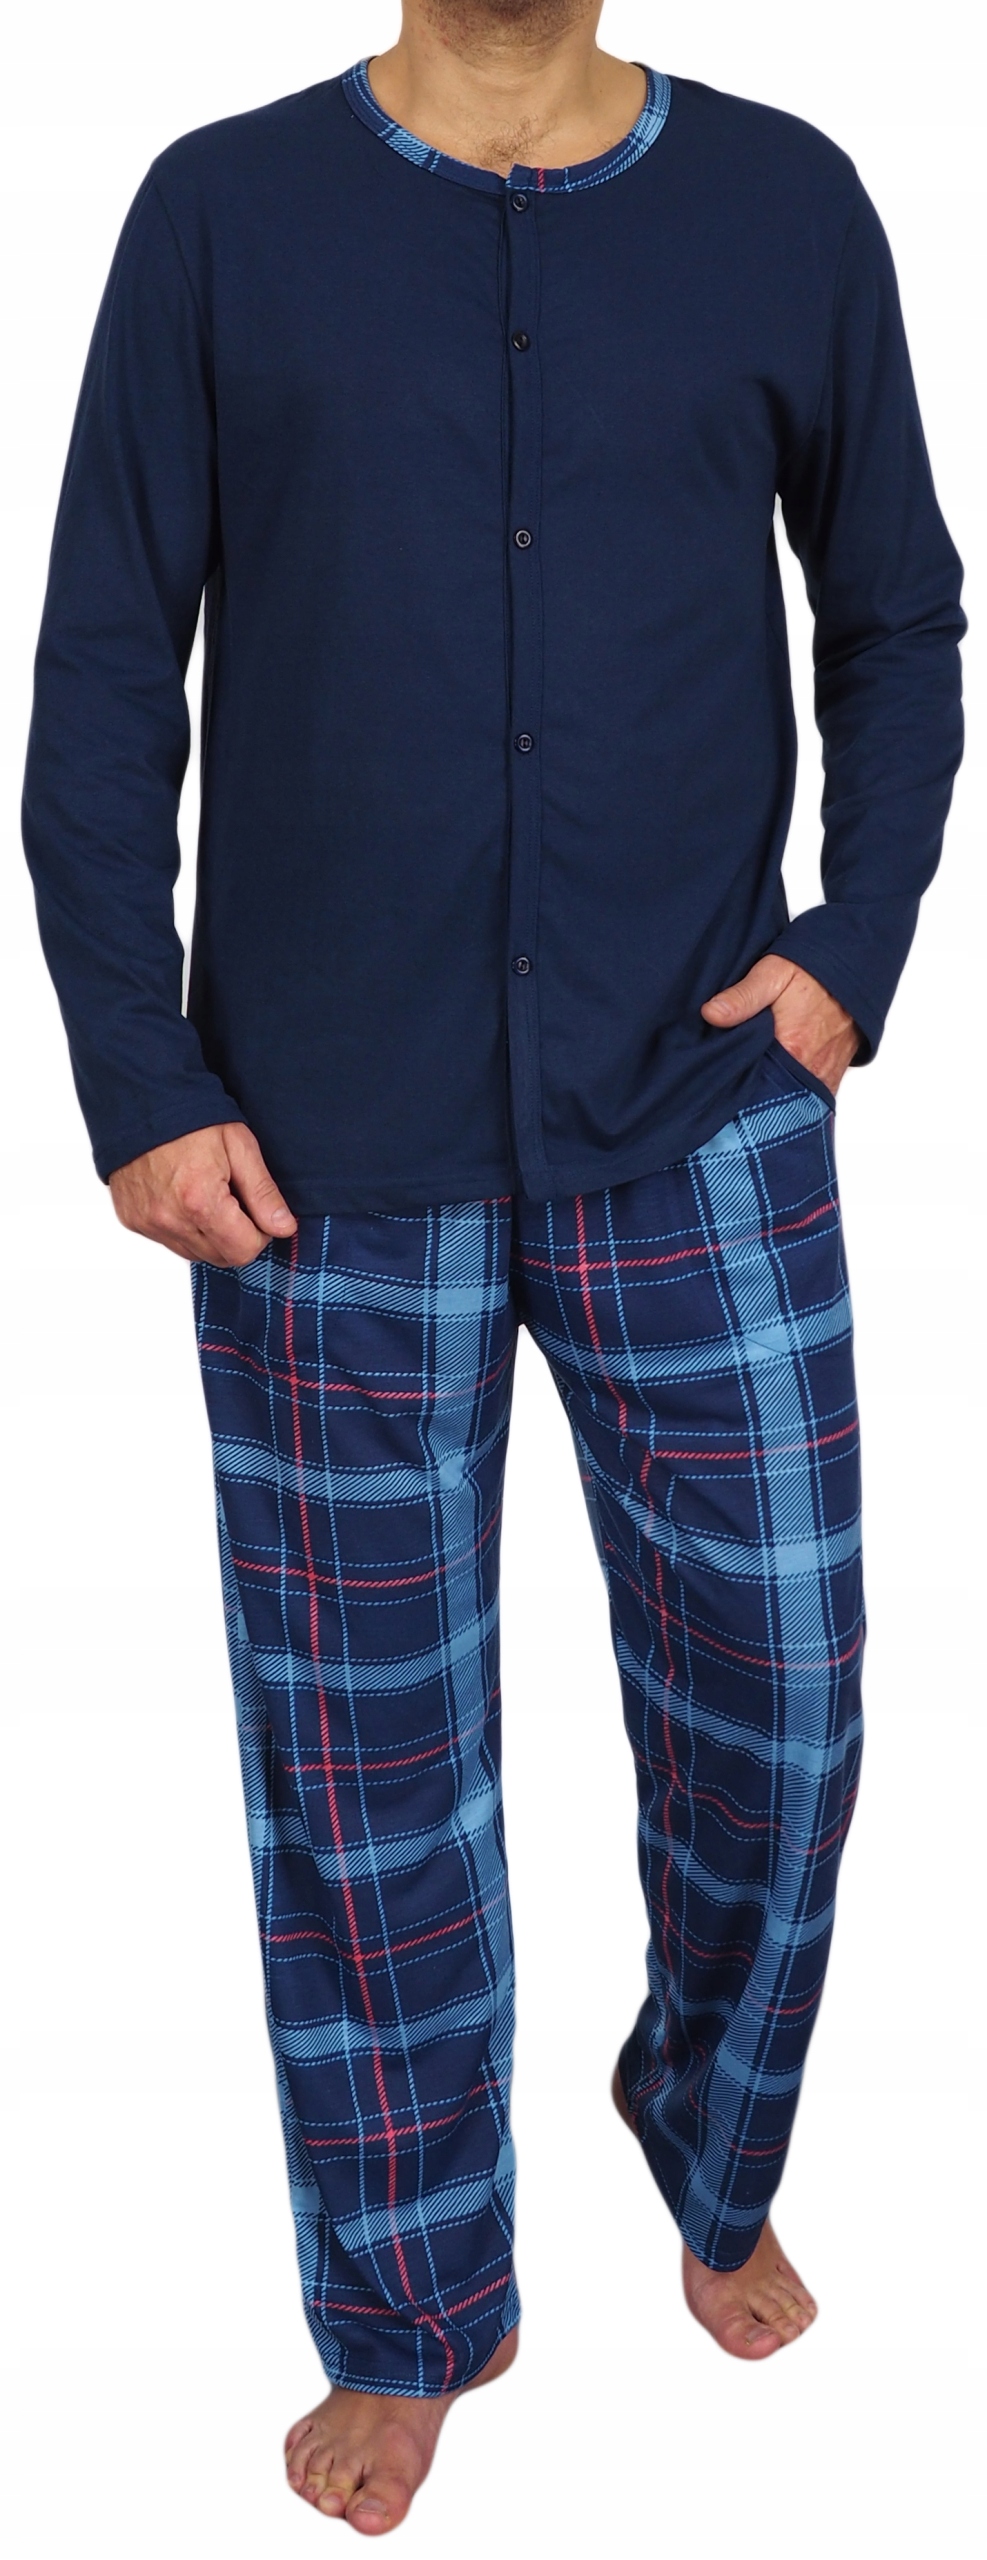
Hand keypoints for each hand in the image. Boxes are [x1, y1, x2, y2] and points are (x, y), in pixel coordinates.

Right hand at [108, 1121, 297, 1265]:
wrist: (142, 1101)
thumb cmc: (192, 1118)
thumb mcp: (240, 1147)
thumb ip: (263, 1193)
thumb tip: (283, 1227)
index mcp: (200, 1201)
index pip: (244, 1250)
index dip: (260, 1234)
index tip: (257, 1211)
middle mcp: (169, 1219)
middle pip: (221, 1257)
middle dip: (236, 1237)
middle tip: (235, 1201)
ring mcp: (147, 1223)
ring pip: (195, 1254)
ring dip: (210, 1236)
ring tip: (208, 1197)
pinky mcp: (133, 1221)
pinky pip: (169, 1242)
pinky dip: (183, 1229)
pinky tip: (184, 1198)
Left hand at [701, 956, 858, 1095]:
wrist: (855, 969)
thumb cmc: (813, 972)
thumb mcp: (773, 974)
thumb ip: (743, 997)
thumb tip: (711, 1014)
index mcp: (792, 1049)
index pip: (751, 1083)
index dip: (731, 1082)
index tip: (714, 1079)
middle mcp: (810, 1070)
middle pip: (770, 1096)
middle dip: (749, 1095)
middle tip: (727, 1088)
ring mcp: (823, 1077)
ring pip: (789, 1100)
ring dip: (770, 1096)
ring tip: (749, 1089)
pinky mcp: (832, 1078)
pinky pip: (807, 1098)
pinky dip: (790, 1096)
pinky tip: (773, 1087)